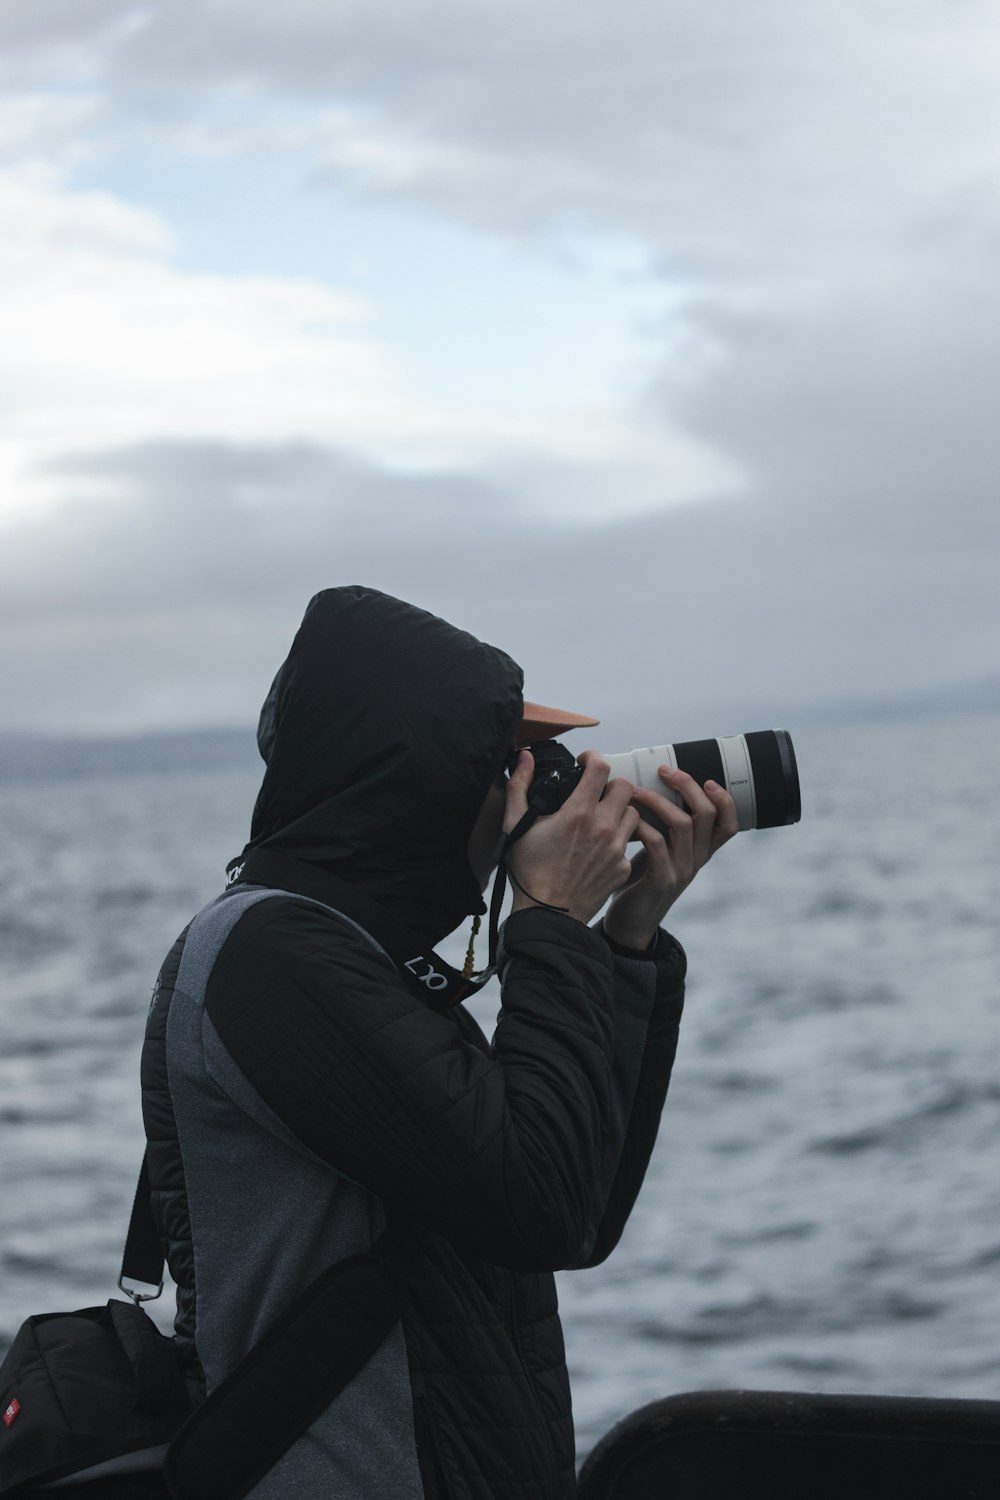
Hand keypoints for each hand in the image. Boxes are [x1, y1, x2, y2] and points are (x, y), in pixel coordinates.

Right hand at [503, 749, 639, 924]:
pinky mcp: (623, 867)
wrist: (548, 914)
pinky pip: (630, 844)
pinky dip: (619, 841)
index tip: (586, 762)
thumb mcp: (516, 825)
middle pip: (625, 787)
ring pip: (634, 813)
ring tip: (603, 818)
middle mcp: (603, 827)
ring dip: (620, 811)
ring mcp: (616, 849)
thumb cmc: (530, 871)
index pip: (601, 768)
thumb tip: (523, 758)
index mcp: (579, 812)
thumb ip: (519, 786)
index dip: (594, 758)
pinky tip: (601, 847)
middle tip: (596, 793)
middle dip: (610, 785)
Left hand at [602, 767, 737, 950]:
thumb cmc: (641, 879)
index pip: (729, 825)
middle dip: (688, 786)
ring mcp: (681, 870)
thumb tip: (655, 785)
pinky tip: (629, 819)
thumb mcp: (661, 850)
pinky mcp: (661, 880)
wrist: (630, 923)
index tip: (707, 780)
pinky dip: (643, 825)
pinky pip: (658, 844)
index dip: (725, 800)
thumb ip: (665, 825)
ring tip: (636, 791)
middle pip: (707, 815)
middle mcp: (697, 860)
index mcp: (701, 852)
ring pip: (684, 824)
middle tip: (664, 771)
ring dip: (659, 801)